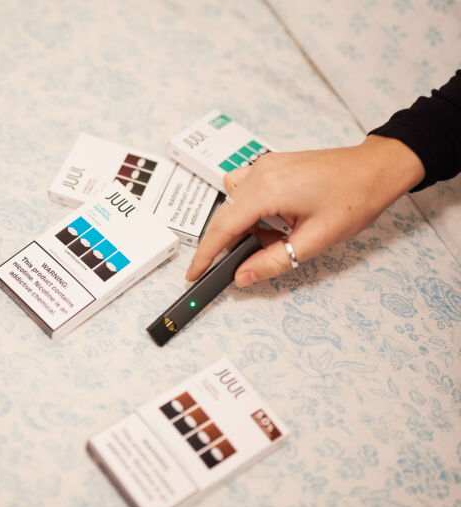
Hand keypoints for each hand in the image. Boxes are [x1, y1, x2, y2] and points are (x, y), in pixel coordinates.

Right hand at [185, 135, 424, 285]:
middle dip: (228, 243)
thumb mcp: (315, 240)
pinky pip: (247, 190)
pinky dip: (251, 210)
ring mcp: (264, 166)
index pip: (224, 226)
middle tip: (243, 264)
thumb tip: (242, 277)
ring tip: (274, 238)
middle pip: (225, 214)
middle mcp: (259, 172)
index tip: (194, 273)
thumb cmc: (354, 198)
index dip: (205, 254)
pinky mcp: (271, 165)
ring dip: (244, 225)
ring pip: (234, 202)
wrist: (377, 168)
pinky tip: (274, 220)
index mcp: (267, 189)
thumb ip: (273, 261)